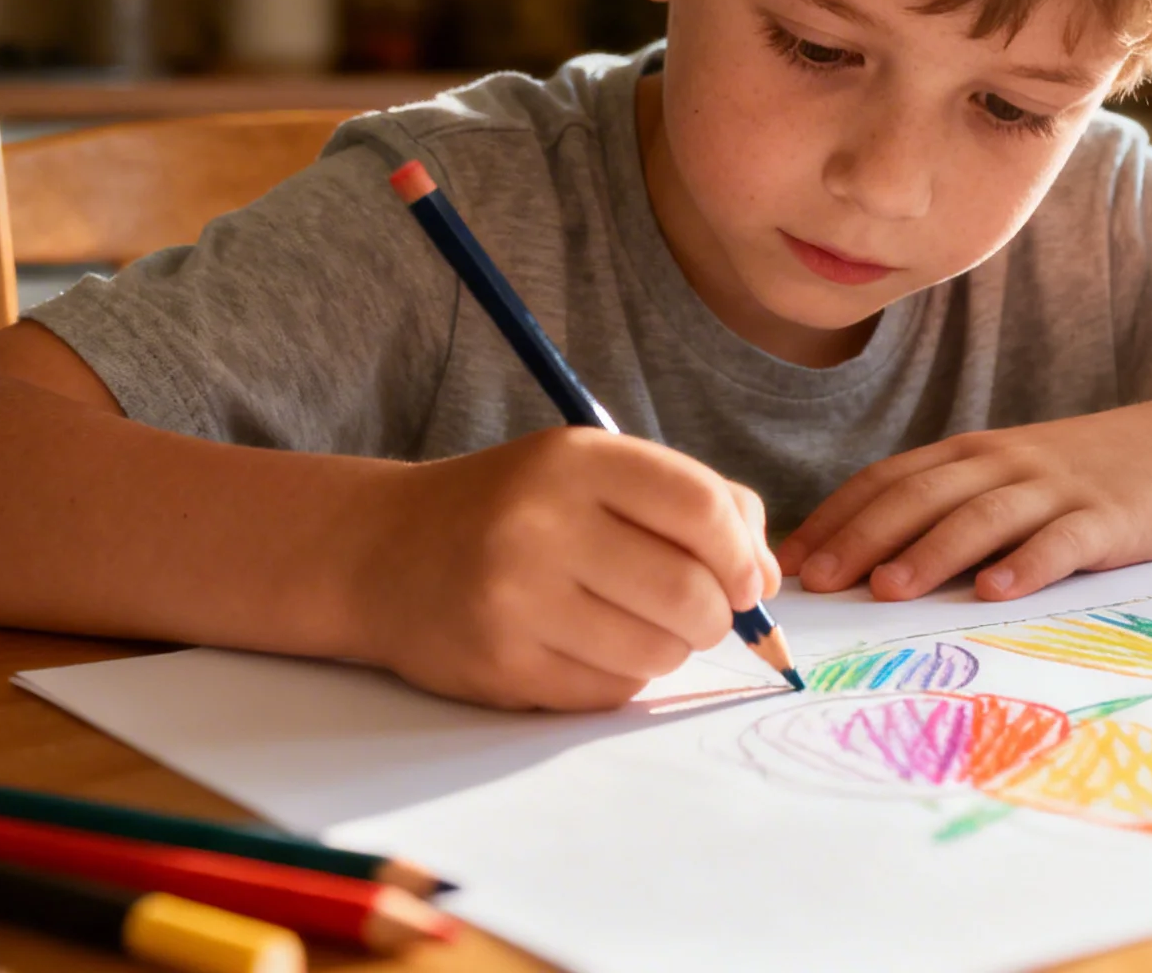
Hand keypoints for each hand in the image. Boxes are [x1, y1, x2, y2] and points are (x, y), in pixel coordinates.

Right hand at [357, 427, 779, 710]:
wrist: (383, 552)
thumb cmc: (513, 509)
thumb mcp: (592, 471)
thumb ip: (692, 502)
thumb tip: (768, 577)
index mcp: (575, 460)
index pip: (701, 508)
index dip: (744, 553)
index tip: (750, 580)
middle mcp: (541, 524)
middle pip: (690, 592)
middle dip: (716, 616)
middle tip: (700, 615)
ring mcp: (515, 599)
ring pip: (657, 652)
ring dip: (668, 650)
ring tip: (635, 625)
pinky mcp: (500, 665)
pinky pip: (609, 692)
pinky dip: (622, 678)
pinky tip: (590, 648)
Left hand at [777, 402, 1151, 602]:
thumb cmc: (1080, 476)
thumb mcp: (1008, 476)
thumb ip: (950, 506)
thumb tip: (870, 561)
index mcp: (971, 454)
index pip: (889, 479)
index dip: (838, 516)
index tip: (793, 559)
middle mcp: (1004, 464)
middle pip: (921, 496)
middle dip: (864, 537)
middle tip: (822, 581)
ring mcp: (1055, 489)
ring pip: (981, 517)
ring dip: (930, 552)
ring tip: (888, 591)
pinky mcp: (1105, 519)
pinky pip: (1060, 541)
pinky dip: (1025, 564)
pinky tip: (996, 592)